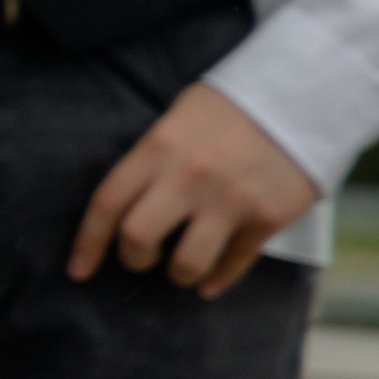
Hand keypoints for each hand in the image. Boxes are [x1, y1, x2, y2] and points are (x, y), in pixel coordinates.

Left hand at [68, 83, 321, 298]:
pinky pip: (234, 263)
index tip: (77, 269)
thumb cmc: (227, 108)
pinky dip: (217, 279)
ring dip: (178, 273)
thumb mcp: (176, 118)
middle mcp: (188, 177)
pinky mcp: (267, 217)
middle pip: (137, 239)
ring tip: (181, 267)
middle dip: (133, 258)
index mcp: (157, 148)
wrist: (300, 96)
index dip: (87, 243)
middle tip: (142, 257)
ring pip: (186, 263)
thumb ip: (150, 160)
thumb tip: (127, 206)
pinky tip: (209, 282)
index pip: (107, 203)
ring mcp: (229, 200)